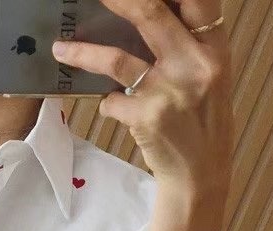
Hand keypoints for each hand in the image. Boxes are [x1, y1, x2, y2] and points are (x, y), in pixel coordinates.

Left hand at [51, 0, 232, 196]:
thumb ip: (185, 46)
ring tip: (59, 49)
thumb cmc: (200, 122)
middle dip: (117, 1)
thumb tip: (145, 16)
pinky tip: (111, 107)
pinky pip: (111, 102)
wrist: (199, 172)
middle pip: (150, 15)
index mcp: (213, 49)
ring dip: (82, 53)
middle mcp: (193, 64)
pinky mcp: (146, 118)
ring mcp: (168, 91)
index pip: (197, 0)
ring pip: (116, 60)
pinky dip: (106, 104)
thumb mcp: (207, 76)